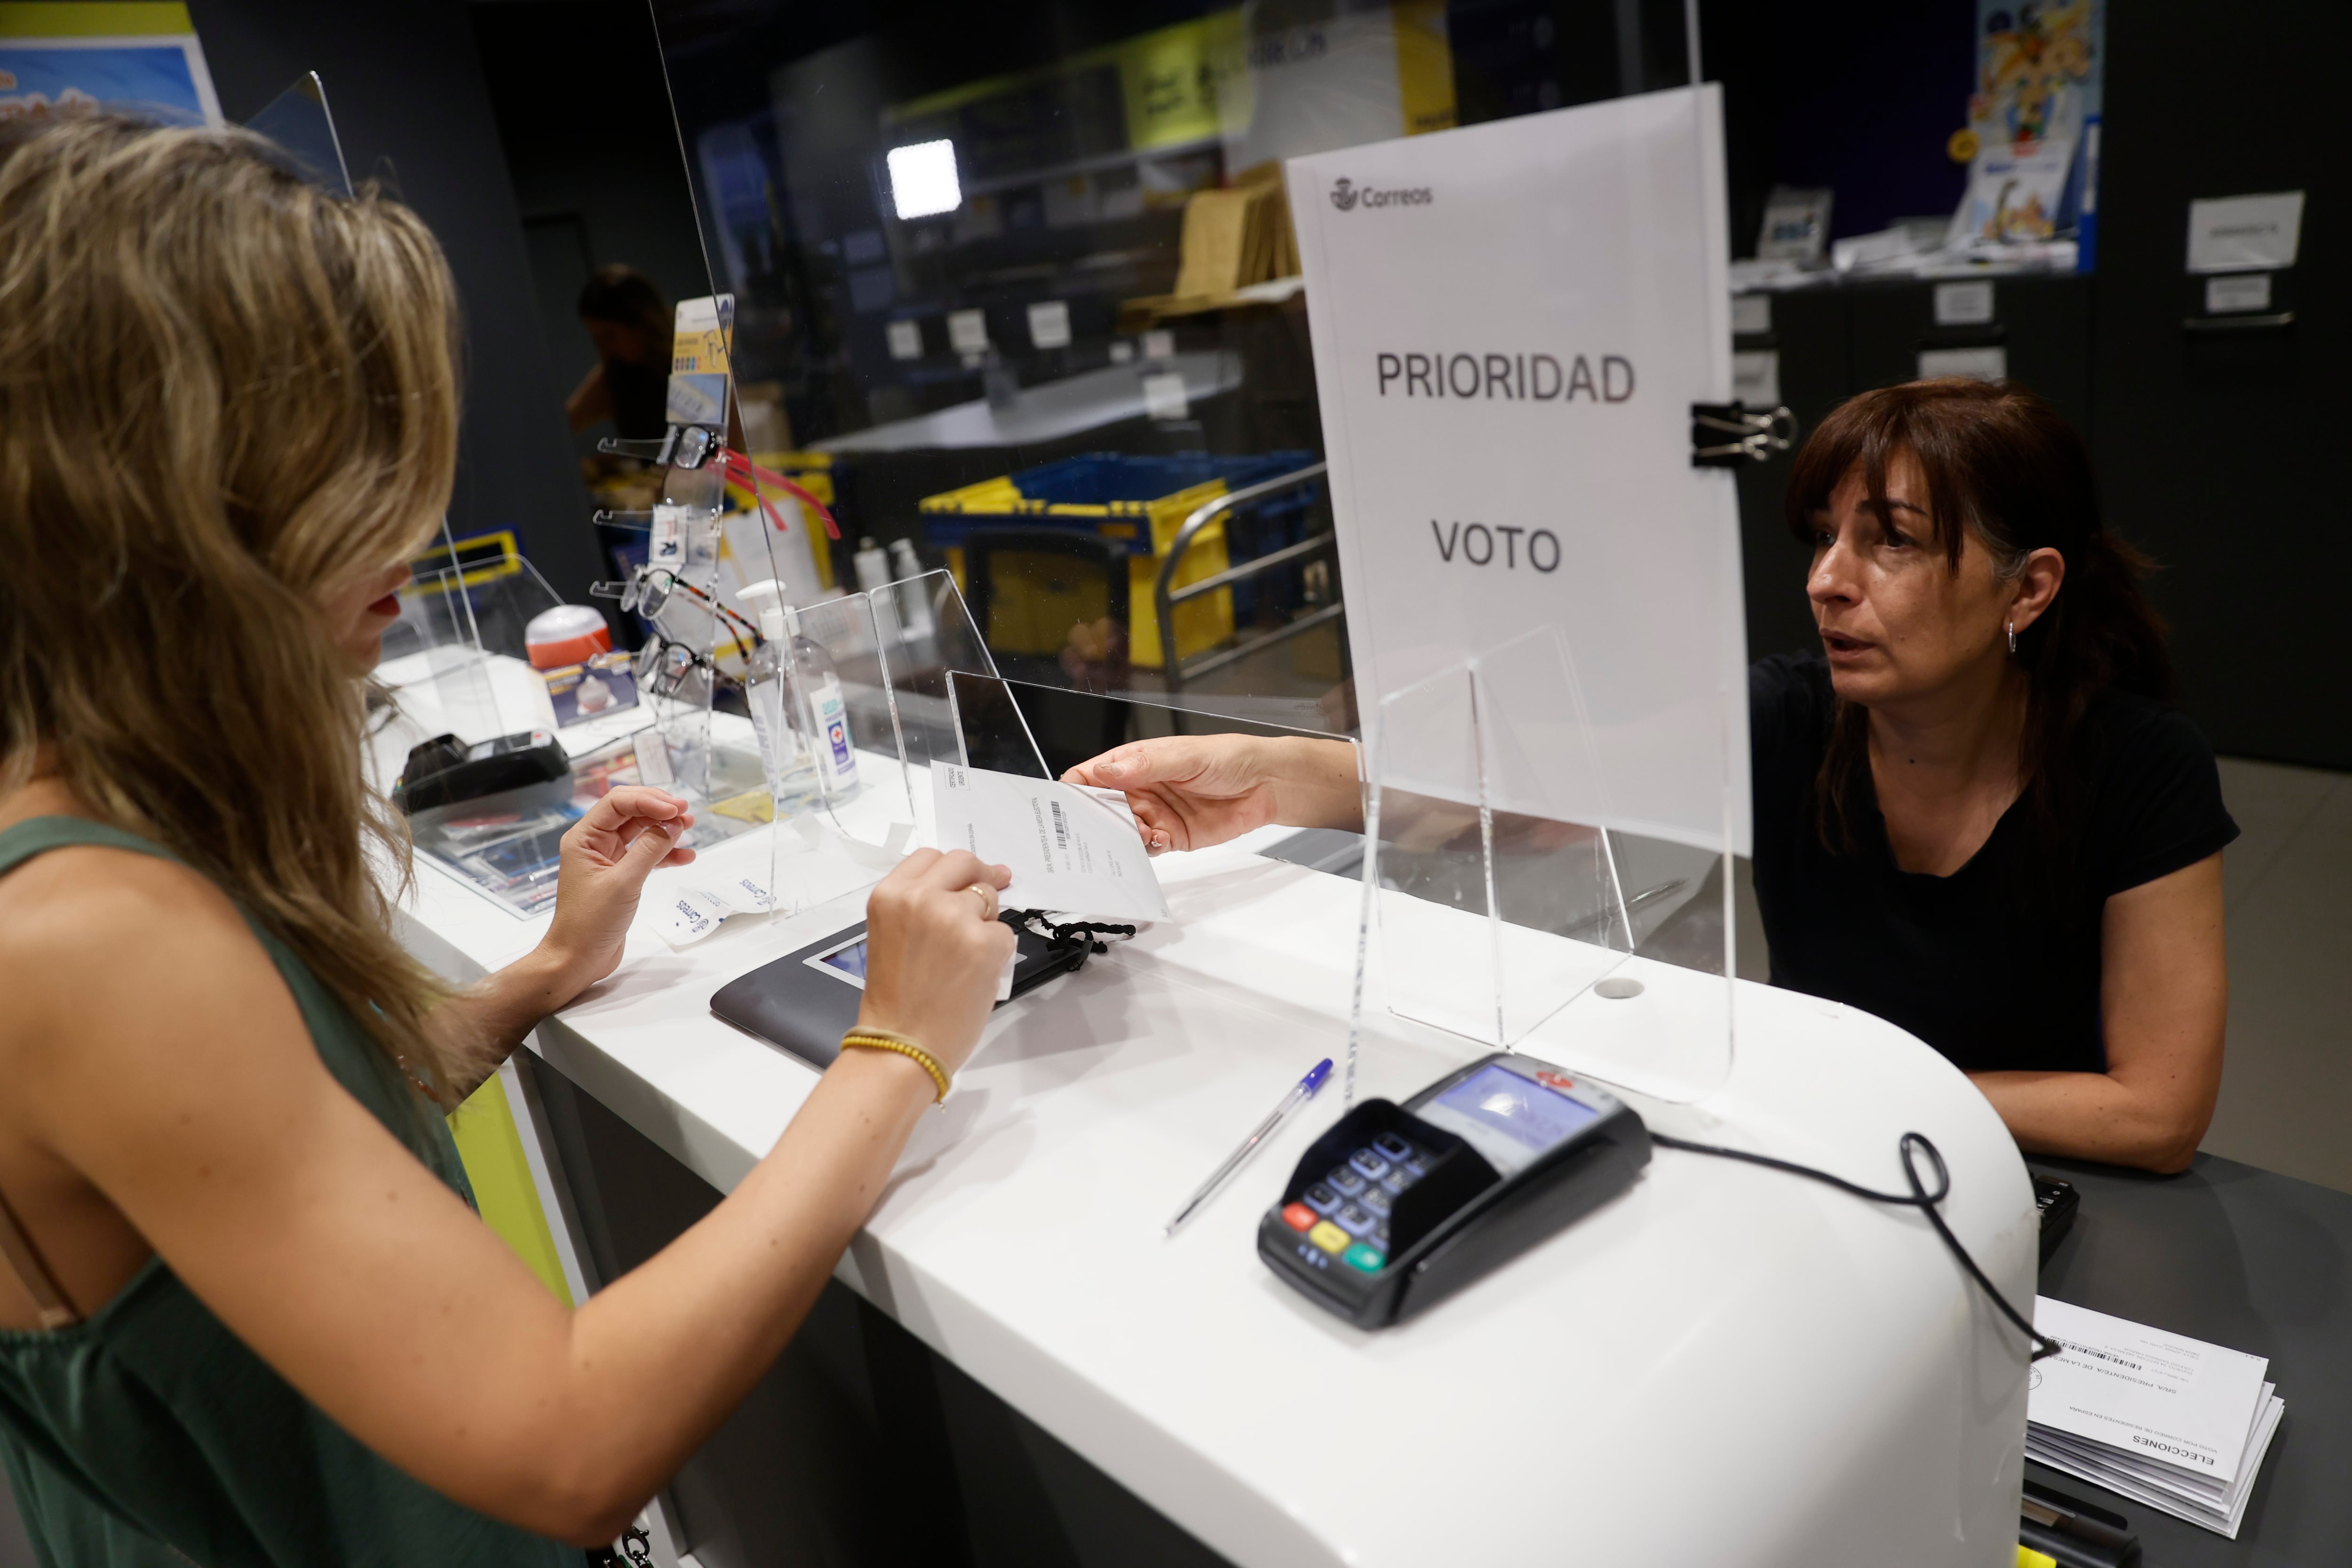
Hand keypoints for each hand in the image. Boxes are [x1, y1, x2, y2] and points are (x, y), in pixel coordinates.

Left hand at [540, 786, 695, 987]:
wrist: (577, 958)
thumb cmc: (589, 923)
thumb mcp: (623, 882)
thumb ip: (650, 850)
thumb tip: (673, 825)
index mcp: (584, 838)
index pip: (617, 803)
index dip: (648, 800)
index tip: (676, 809)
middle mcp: (594, 844)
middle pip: (629, 812)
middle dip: (658, 809)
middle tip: (686, 813)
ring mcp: (607, 859)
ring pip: (639, 832)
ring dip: (664, 829)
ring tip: (689, 829)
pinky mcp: (619, 876)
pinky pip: (644, 854)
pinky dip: (664, 853)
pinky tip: (685, 856)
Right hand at [853, 849, 1015, 1077]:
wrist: (903, 1045)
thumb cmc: (896, 1002)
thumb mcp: (892, 937)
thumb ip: (920, 909)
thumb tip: (964, 889)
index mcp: (890, 896)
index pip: (930, 857)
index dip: (954, 868)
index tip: (969, 875)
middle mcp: (920, 898)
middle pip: (963, 863)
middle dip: (980, 874)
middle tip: (996, 883)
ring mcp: (954, 917)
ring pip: (987, 898)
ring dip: (986, 921)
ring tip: (967, 958)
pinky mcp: (985, 941)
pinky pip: (1003, 933)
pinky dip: (997, 952)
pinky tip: (976, 976)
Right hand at [1062, 735, 1361, 853]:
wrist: (1266, 784)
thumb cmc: (1228, 757)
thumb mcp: (1185, 755)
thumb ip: (1145, 765)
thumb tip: (1106, 771)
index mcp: (1134, 763)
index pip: (1090, 776)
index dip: (1074, 790)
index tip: (1065, 806)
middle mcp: (1138, 790)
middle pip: (1100, 809)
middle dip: (1094, 822)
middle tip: (1095, 831)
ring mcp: (1152, 815)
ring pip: (1121, 833)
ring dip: (1122, 838)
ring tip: (1137, 834)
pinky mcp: (1169, 837)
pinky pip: (1147, 849)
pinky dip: (1146, 851)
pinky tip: (1158, 840)